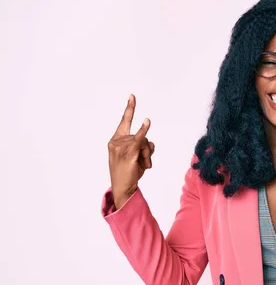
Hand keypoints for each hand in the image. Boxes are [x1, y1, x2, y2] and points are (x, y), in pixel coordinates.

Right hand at [107, 94, 154, 208]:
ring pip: (144, 142)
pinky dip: (143, 130)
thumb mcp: (137, 157)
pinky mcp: (128, 153)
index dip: (129, 108)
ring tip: (143, 166)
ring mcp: (121, 147)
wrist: (123, 188)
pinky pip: (139, 139)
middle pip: (141, 136)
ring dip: (148, 155)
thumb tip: (151, 143)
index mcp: (116, 140)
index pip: (124, 121)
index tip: (132, 96)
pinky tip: (147, 121)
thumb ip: (144, 146)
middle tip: (144, 164)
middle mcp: (116, 141)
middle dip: (147, 150)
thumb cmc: (129, 173)